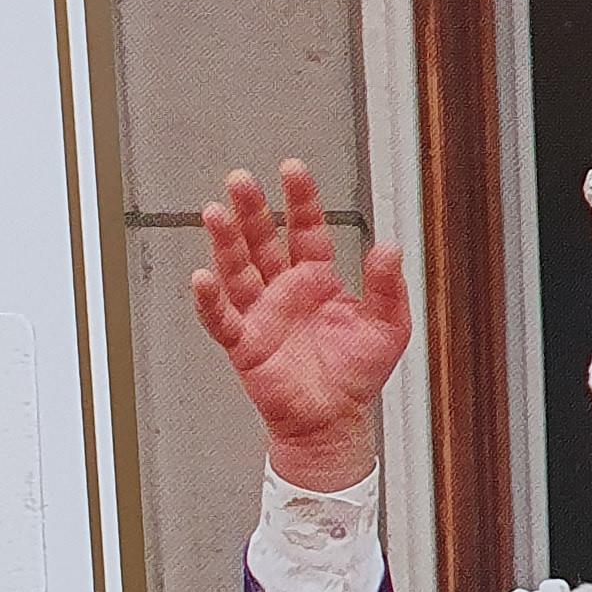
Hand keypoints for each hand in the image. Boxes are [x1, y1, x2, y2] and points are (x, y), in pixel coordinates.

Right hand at [191, 159, 412, 492]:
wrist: (335, 422)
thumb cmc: (357, 375)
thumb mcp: (388, 325)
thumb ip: (387, 286)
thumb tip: (389, 247)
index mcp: (317, 279)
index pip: (305, 229)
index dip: (300, 199)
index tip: (292, 169)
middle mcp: (285, 290)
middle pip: (262, 240)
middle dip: (251, 210)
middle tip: (239, 179)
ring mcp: (262, 314)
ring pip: (237, 270)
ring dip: (224, 243)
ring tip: (214, 213)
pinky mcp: (245, 345)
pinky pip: (222, 319)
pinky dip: (210, 301)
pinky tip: (201, 277)